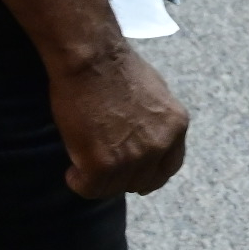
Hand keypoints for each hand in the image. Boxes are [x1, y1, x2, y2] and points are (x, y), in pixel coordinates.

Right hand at [46, 43, 188, 198]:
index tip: (131, 171)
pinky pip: (89, 188)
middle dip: (121, 176)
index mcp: (176, 126)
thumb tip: (148, 139)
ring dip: (97, 179)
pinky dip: (78, 181)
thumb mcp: (155, 95)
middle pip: (141, 182)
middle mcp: (160, 145)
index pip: (168, 168)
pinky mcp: (103, 166)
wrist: (91, 60)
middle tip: (101, 164)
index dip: (147, 172)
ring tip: (82, 159)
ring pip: (114, 188)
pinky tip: (72, 168)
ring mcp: (133, 158)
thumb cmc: (115, 69)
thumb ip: (157, 122)